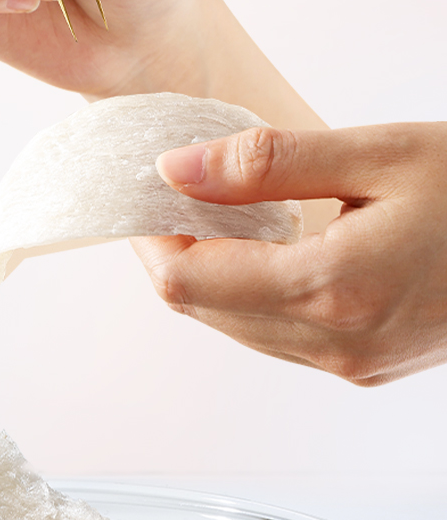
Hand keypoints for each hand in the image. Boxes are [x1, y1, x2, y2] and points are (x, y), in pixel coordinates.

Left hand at [134, 122, 446, 384]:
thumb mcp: (377, 154)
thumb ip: (265, 164)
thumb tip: (173, 168)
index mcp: (331, 290)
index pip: (186, 282)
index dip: (147, 235)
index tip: (142, 186)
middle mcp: (335, 345)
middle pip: (203, 310)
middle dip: (173, 250)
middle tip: (175, 186)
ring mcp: (354, 364)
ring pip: (237, 328)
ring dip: (212, 272)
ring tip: (222, 206)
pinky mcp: (370, 365)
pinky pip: (279, 336)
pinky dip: (254, 290)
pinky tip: (270, 241)